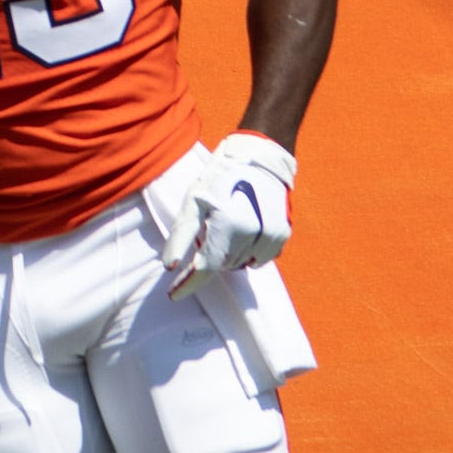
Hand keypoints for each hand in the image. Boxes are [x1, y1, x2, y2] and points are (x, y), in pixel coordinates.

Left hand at [157, 132, 295, 296]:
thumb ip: (181, 236)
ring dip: (230, 253)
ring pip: (241, 264)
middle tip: (208, 228)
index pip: (205, 268)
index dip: (188, 284)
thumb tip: (169, 267)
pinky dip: (249, 250)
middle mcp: (251, 236)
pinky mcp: (282, 235)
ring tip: (227, 223)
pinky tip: (245, 226)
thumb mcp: (193, 201)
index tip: (173, 295)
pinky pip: (260, 258)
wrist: (258, 157)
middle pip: (223, 265)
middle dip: (211, 254)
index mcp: (226, 227)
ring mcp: (270, 237)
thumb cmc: (219, 177)